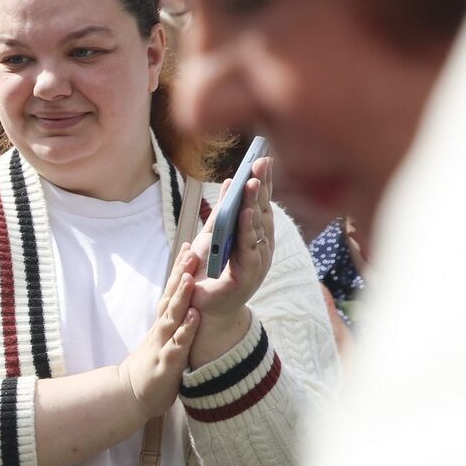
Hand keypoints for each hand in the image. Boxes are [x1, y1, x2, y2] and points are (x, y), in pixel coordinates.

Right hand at [117, 246, 200, 418]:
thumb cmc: (151, 364)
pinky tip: (195, 317)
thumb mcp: (163, 338)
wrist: (132, 393)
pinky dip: (186, 329)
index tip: (189, 247)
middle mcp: (162, 328)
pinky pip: (178, 344)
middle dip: (181, 274)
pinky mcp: (166, 362)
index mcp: (163, 322)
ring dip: (181, 296)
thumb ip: (172, 319)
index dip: (180, 269)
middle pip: (172, 296)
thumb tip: (184, 299)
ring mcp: (162, 344)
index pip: (172, 290)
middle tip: (191, 251)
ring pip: (172, 316)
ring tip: (190, 278)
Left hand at [190, 157, 275, 319]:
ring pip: (257, 228)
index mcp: (255, 236)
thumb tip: (231, 181)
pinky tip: (245, 213)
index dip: (262, 182)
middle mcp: (261, 247)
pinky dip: (247, 230)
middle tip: (262, 161)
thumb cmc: (211, 271)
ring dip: (255, 204)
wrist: (203, 308)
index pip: (260, 204)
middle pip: (262, 211)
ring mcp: (258, 261)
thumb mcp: (214, 236)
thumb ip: (223, 212)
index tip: (262, 158)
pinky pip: (248, 248)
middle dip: (262, 186)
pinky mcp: (248, 276)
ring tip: (252, 182)